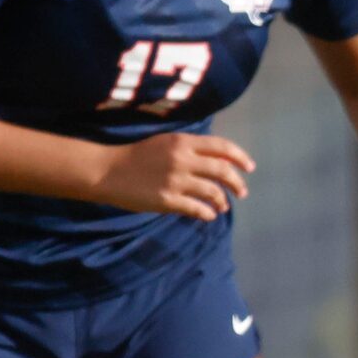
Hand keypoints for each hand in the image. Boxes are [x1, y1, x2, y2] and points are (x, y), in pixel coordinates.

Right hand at [94, 133, 253, 220]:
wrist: (107, 170)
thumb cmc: (138, 156)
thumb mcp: (165, 143)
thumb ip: (192, 149)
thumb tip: (222, 160)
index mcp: (182, 142)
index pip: (222, 147)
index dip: (240, 158)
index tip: (249, 168)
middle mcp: (182, 160)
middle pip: (223, 171)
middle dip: (237, 184)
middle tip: (242, 193)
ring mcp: (175, 181)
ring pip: (213, 192)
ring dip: (223, 201)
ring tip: (223, 206)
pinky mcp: (167, 200)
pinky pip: (197, 209)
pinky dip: (208, 213)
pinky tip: (209, 215)